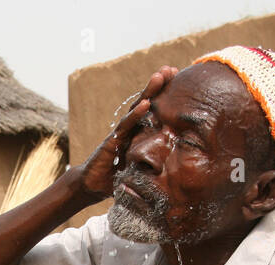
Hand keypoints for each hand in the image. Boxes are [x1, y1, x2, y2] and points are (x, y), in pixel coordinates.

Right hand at [77, 66, 178, 199]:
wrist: (93, 185)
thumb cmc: (119, 177)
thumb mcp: (142, 169)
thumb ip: (157, 164)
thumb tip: (181, 167)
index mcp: (139, 133)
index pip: (154, 111)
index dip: (165, 96)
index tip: (178, 80)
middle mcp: (131, 129)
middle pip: (146, 103)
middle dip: (158, 86)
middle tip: (171, 69)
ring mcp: (121, 133)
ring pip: (136, 108)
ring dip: (148, 92)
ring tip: (160, 76)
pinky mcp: (112, 142)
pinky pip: (126, 126)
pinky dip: (136, 114)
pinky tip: (146, 104)